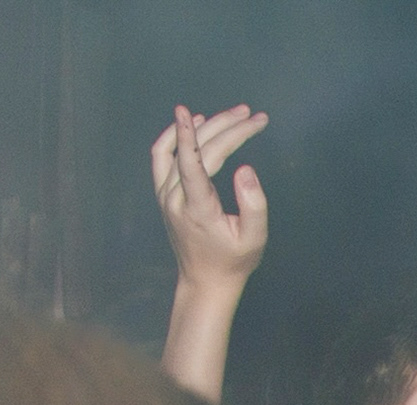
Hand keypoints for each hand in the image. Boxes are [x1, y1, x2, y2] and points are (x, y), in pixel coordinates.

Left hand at [152, 103, 270, 294]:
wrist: (205, 280)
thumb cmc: (233, 261)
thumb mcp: (254, 239)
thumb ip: (253, 205)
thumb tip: (245, 169)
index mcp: (197, 209)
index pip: (190, 165)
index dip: (188, 137)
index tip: (186, 111)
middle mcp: (174, 198)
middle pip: (195, 150)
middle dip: (225, 127)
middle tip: (252, 115)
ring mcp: (164, 195)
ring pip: (175, 149)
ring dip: (204, 127)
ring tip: (232, 116)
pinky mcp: (163, 193)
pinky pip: (162, 156)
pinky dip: (177, 136)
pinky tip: (197, 123)